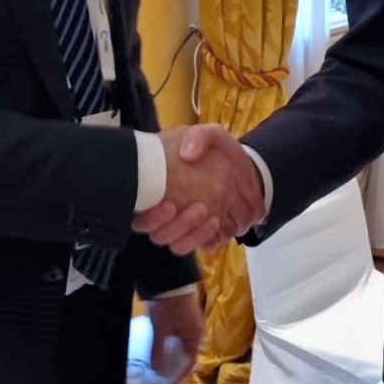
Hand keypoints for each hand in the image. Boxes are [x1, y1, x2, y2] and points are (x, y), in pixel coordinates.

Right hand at [132, 124, 264, 254]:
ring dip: (194, 234)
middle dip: (178, 225)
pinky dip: (207, 240)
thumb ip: (200, 137)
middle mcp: (166, 212)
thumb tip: (187, 153)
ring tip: (213, 216)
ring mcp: (183, 225)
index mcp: (158, 188)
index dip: (152, 218)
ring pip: (178, 245)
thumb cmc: (219, 152)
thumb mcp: (210, 135)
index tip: (170, 204)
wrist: (241, 166)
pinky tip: (219, 226)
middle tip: (200, 207)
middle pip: (160, 235)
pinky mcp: (202, 234)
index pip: (142, 216)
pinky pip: (198, 247)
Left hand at [146, 289, 204, 381]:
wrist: (171, 276)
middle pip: (188, 352)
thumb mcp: (160, 329)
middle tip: (162, 371)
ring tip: (159, 357)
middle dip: (176, 363)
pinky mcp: (187, 312)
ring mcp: (193, 320)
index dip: (179, 374)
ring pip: (183, 342)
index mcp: (196, 336)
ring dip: (173, 351)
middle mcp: (198, 330)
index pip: (190, 362)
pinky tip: (160, 340)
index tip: (167, 383)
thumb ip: (159, 351)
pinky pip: (180, 332)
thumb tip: (158, 372)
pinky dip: (172, 340)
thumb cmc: (169, 305)